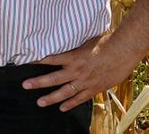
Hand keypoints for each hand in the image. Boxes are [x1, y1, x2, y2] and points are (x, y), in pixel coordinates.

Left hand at [21, 34, 136, 111]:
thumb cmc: (105, 42)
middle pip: (53, 78)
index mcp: (73, 57)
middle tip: (25, 85)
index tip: (25, 61)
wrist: (123, 51)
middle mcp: (76, 71)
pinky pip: (80, 98)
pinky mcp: (94, 88)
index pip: (50, 59)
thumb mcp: (86, 40)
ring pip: (65, 92)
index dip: (37, 60)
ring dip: (51, 98)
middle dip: (38, 82)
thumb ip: (74, 45)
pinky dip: (71, 104)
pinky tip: (62, 108)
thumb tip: (64, 40)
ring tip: (39, 102)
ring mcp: (85, 81)